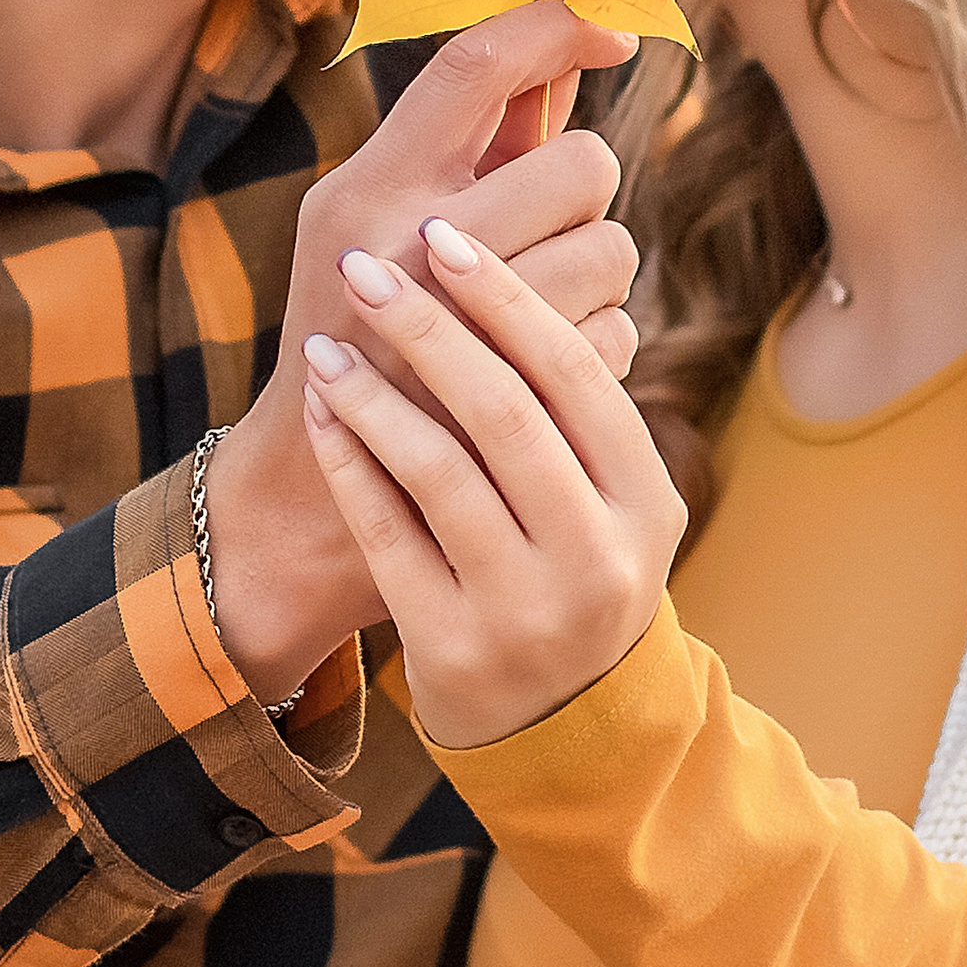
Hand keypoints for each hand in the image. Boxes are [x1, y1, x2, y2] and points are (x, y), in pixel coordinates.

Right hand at [204, 2, 640, 696]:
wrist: (312, 492)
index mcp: (369, 188)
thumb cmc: (356, 330)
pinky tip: (536, 372)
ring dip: (595, 274)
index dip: (556, 26)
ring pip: (615, 249)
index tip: (611, 30)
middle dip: (584, 191)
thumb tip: (567, 48)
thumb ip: (473, 142)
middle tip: (546, 226)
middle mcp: (405, 246)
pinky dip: (592, 350)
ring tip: (535, 305)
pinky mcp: (514, 404)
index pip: (475, 64)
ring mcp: (462, 332)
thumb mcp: (381, 223)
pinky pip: (616, 334)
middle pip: (581, 163)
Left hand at [300, 214, 687, 748]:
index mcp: (647, 499)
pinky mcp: (454, 647)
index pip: (575, 372)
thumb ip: (580, 408)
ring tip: (323, 345)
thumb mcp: (615, 503)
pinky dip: (347, 463)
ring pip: (439, 471)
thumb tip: (520, 253)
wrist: (565, 731)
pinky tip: (319, 411)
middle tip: (366, 266)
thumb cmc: (577, 572)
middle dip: (428, 325)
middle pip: (505, 411)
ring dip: (372, 393)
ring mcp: (527, 608)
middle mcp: (598, 555)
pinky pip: (386, 534)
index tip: (443, 234)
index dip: (506, 296)